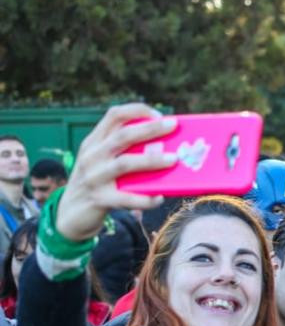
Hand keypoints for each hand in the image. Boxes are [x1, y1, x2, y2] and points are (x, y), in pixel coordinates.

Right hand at [55, 104, 178, 241]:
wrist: (71, 214)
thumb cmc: (99, 183)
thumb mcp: (103, 162)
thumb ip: (125, 151)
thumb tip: (166, 146)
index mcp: (94, 142)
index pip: (114, 115)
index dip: (138, 111)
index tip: (160, 116)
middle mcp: (92, 156)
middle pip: (123, 136)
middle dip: (150, 128)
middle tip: (173, 125)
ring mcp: (94, 177)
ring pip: (125, 163)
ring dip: (151, 160)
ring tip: (173, 159)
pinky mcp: (99, 199)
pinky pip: (126, 198)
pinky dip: (145, 199)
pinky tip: (159, 198)